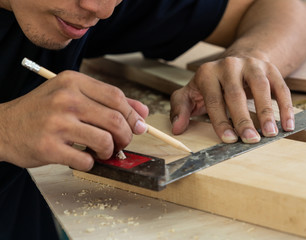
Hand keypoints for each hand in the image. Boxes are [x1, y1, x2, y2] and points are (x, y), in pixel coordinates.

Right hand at [0, 71, 148, 170]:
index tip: (138, 126)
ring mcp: (56, 123)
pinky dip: (91, 163)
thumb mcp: (73, 94)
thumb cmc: (43, 110)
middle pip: (115, 119)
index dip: (133, 114)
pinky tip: (83, 157)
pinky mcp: (49, 147)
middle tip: (122, 142)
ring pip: (105, 141)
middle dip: (126, 135)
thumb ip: (108, 101)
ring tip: (102, 151)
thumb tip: (143, 113)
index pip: (116, 96)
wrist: (3, 126)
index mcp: (73, 82)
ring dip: (110, 151)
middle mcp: (65, 99)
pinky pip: (86, 160)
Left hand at [170, 56, 293, 143]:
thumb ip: (180, 108)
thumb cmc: (211, 84)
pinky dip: (285, 106)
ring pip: (260, 87)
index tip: (228, 139)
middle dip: (243, 119)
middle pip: (236, 94)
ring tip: (270, 133)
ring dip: (266, 112)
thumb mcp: (190, 93)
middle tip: (249, 140)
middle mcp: (228, 65)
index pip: (214, 99)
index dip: (220, 121)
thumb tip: (177, 128)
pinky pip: (280, 87)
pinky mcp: (269, 68)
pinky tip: (288, 124)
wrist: (237, 61)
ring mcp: (251, 65)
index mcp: (207, 73)